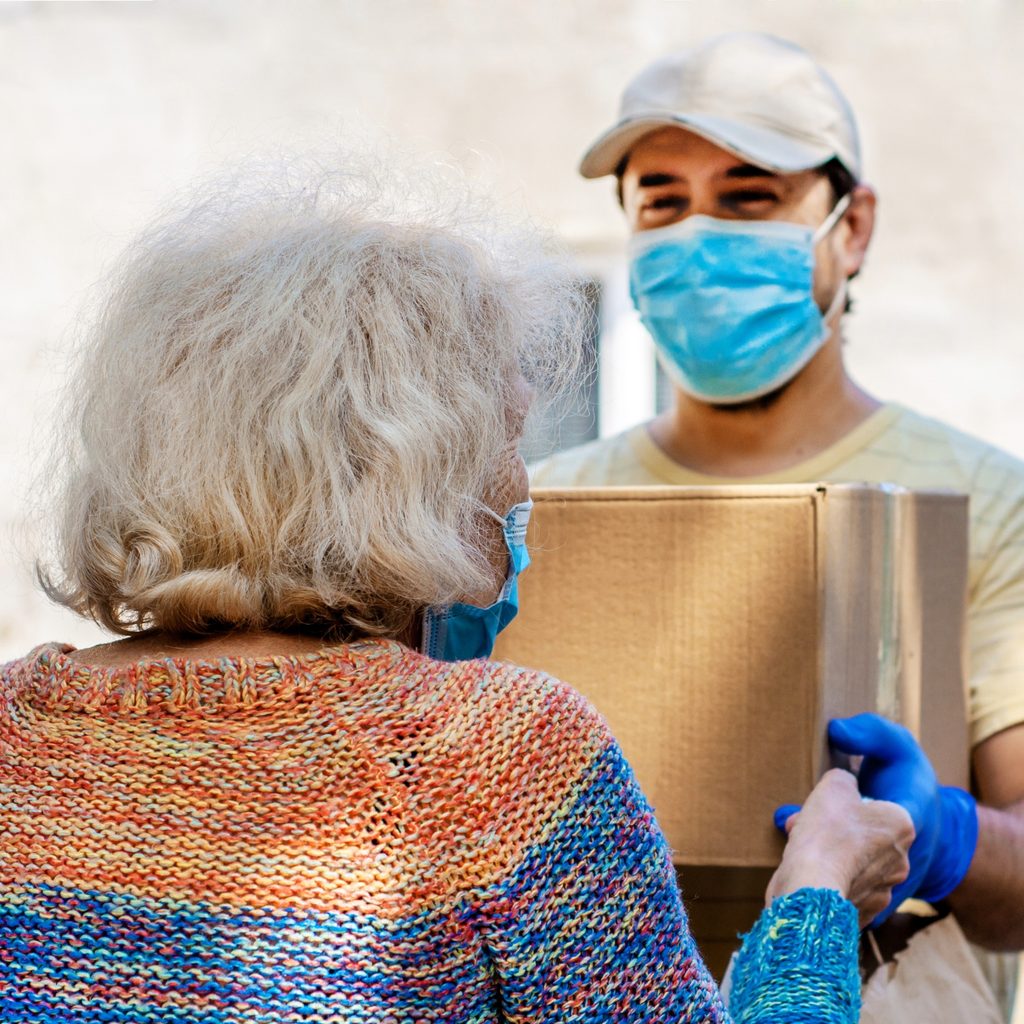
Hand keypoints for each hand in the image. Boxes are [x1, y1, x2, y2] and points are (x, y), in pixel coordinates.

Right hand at [768, 768, 913, 928]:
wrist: (812, 886)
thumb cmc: (826, 831)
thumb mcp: (833, 785)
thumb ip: (844, 779)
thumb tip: (845, 784)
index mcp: (901, 825)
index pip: (877, 807)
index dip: (850, 806)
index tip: (830, 808)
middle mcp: (902, 861)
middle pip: (867, 838)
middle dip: (839, 831)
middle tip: (811, 826)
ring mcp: (885, 891)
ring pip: (856, 865)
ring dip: (833, 855)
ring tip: (803, 848)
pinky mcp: (865, 915)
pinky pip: (846, 889)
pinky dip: (830, 881)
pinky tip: (810, 874)